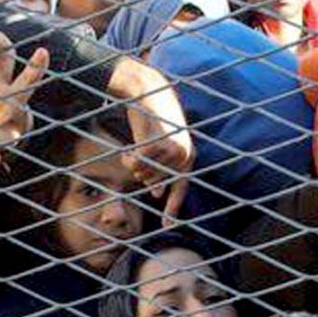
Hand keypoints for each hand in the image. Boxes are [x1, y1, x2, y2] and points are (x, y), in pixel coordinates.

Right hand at [109, 58, 194, 226]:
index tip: (166, 226)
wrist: (149, 90)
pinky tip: (129, 149)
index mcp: (188, 157)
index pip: (180, 188)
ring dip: (134, 165)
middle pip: (154, 182)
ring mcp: (175, 151)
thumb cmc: (152, 119)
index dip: (172, 207)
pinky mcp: (162, 145)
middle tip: (135, 155)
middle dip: (141, 173)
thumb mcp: (159, 147)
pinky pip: (138, 165)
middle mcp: (185, 156)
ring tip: (134, 147)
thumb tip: (156, 192)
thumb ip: (160, 169)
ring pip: (145, 174)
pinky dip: (130, 159)